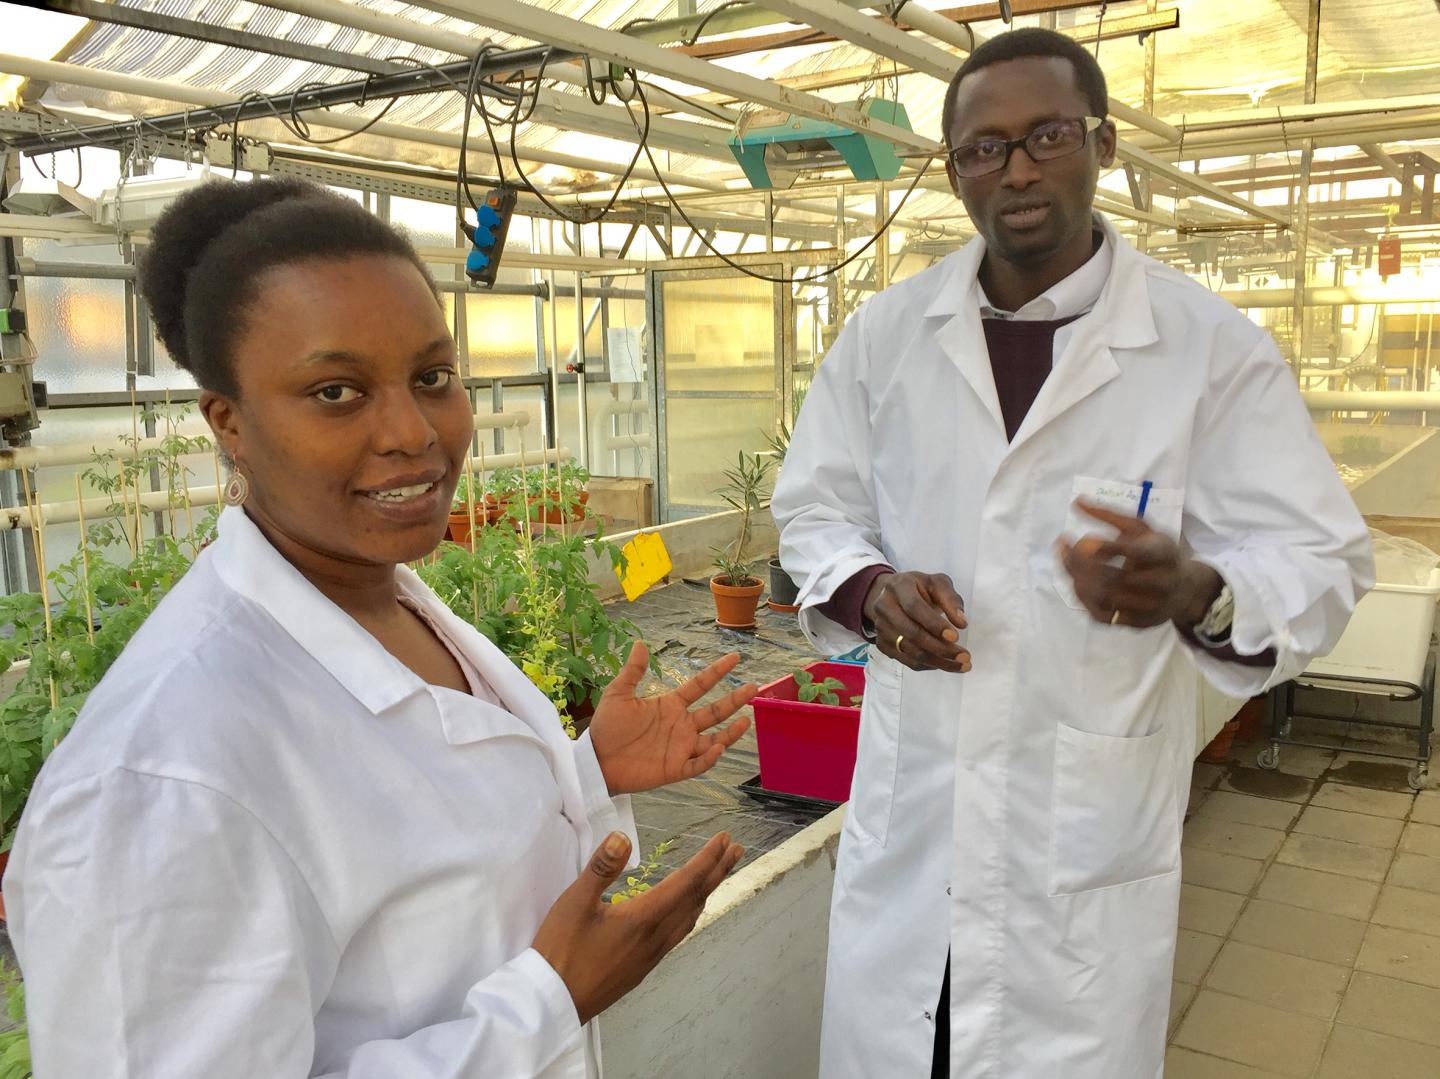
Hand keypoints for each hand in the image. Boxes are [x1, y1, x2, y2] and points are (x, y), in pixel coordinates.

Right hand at [533, 831, 744, 1023]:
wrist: (553, 1002)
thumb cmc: (560, 950)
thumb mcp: (574, 903)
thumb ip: (601, 868)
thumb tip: (623, 837)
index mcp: (643, 917)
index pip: (686, 882)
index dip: (708, 859)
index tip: (725, 840)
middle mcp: (655, 937)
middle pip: (696, 899)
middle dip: (718, 871)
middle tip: (736, 849)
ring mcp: (651, 955)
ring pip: (690, 918)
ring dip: (707, 892)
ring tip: (717, 874)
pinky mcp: (642, 967)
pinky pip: (678, 934)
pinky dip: (691, 913)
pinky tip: (685, 912)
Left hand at [590, 641, 755, 795]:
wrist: (596, 761)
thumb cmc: (607, 728)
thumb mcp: (618, 694)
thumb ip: (633, 671)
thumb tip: (640, 643)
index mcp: (670, 705)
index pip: (700, 685)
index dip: (717, 672)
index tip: (735, 657)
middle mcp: (681, 725)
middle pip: (715, 711)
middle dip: (734, 700)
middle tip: (754, 687)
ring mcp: (680, 747)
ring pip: (714, 740)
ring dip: (730, 732)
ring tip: (746, 720)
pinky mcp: (675, 769)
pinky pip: (698, 764)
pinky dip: (709, 758)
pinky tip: (718, 748)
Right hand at [863, 571, 969, 672]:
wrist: (894, 595)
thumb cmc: (920, 588)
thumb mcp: (938, 583)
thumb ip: (951, 599)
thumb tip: (961, 623)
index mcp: (898, 586)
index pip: (914, 607)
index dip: (934, 624)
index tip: (955, 636)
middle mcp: (884, 607)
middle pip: (912, 633)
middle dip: (940, 648)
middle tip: (964, 657)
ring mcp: (881, 627)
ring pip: (910, 651)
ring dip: (938, 661)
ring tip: (961, 665)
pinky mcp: (882, 643)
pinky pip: (906, 660)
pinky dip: (928, 665)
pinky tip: (945, 663)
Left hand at [1057, 501, 1220, 629]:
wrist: (1184, 590)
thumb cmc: (1157, 552)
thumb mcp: (1141, 528)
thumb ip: (1109, 515)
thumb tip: (1076, 501)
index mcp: (1164, 554)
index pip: (1135, 553)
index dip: (1107, 548)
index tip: (1083, 539)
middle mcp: (1161, 583)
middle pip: (1115, 578)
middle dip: (1083, 563)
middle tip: (1064, 547)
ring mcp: (1149, 606)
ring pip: (1105, 597)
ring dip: (1078, 579)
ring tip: (1066, 562)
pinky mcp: (1137, 623)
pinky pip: (1102, 614)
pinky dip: (1083, 598)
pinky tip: (1075, 582)